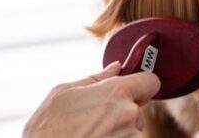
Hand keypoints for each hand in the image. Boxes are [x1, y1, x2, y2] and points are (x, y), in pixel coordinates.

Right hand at [23, 62, 160, 137]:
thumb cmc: (47, 130)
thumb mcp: (63, 94)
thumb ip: (95, 79)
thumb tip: (116, 67)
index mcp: (115, 93)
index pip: (150, 81)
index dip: (141, 84)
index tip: (132, 90)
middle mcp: (129, 115)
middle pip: (137, 109)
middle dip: (122, 112)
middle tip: (95, 119)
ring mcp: (130, 137)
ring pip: (132, 130)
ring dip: (118, 131)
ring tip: (91, 134)